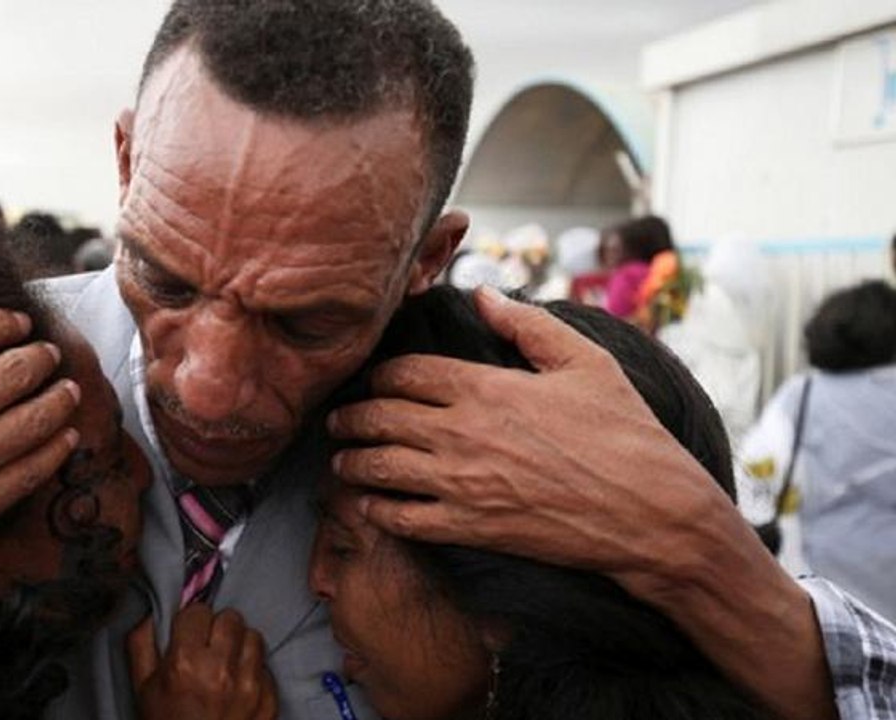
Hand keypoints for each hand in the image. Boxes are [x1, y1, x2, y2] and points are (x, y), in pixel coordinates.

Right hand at [0, 227, 81, 718]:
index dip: (2, 323)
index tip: (15, 323)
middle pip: (12, 372)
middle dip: (38, 357)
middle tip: (48, 354)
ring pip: (31, 420)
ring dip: (57, 399)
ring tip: (67, 388)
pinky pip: (29, 473)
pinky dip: (54, 451)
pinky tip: (65, 439)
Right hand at [128, 606, 277, 719]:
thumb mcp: (142, 687)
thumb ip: (141, 642)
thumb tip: (150, 610)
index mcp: (185, 663)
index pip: (198, 611)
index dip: (191, 622)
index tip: (188, 634)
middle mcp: (221, 670)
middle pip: (231, 618)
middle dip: (218, 628)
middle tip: (208, 646)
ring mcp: (250, 686)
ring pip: (254, 637)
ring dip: (239, 646)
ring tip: (226, 663)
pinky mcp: (269, 700)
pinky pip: (266, 667)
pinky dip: (253, 671)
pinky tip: (238, 685)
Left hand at [328, 286, 836, 719]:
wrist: (650, 515)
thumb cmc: (624, 434)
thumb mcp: (585, 362)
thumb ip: (528, 324)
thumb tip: (483, 294)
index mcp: (484, 387)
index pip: (403, 373)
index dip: (380, 375)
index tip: (373, 381)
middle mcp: (461, 433)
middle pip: (379, 417)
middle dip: (352, 416)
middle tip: (339, 419)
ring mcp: (460, 483)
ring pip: (378, 468)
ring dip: (352, 462)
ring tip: (343, 459)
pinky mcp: (468, 528)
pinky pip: (401, 519)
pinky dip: (375, 510)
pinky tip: (369, 504)